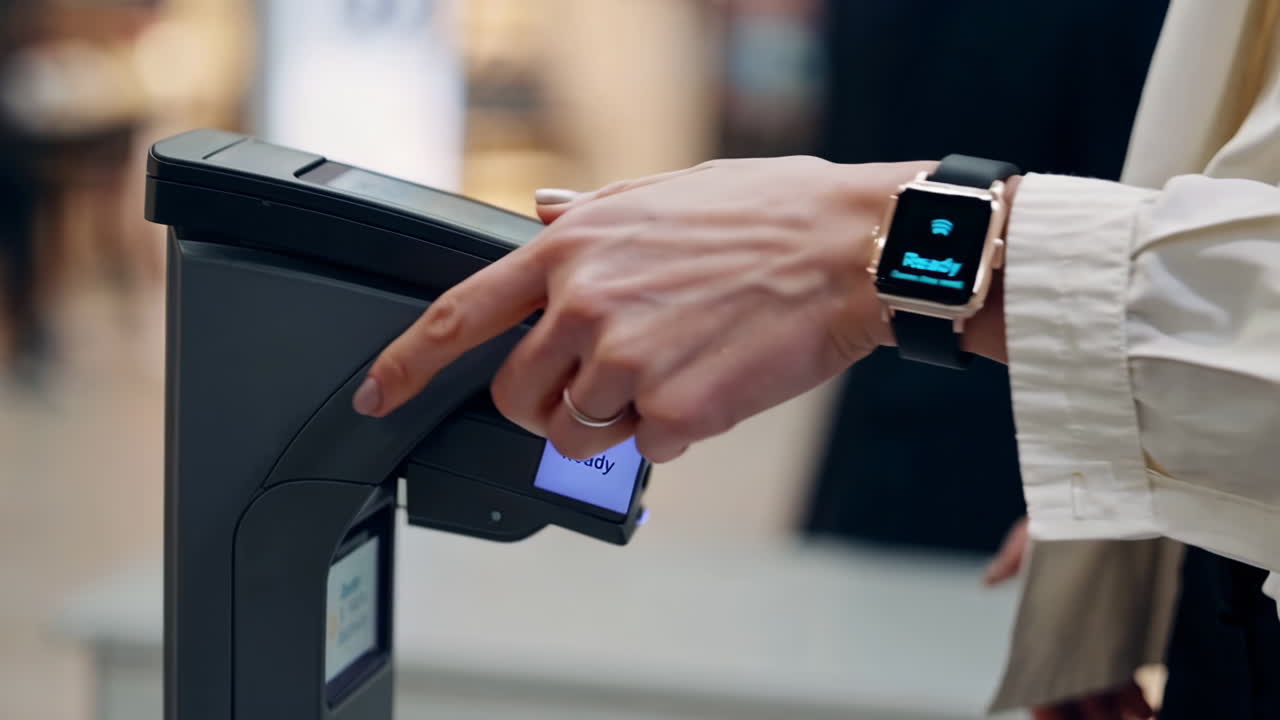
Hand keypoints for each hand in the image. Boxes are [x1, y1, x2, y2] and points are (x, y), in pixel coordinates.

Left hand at [354, 157, 932, 459]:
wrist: (848, 249)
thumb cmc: (767, 214)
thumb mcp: (662, 190)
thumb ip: (588, 213)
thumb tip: (539, 213)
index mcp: (572, 248)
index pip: (460, 313)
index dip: (407, 360)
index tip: (378, 392)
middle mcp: (585, 303)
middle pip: (515, 395)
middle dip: (548, 404)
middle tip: (600, 386)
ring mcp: (624, 359)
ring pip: (576, 434)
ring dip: (614, 422)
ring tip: (673, 373)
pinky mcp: (672, 409)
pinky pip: (645, 449)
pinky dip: (674, 430)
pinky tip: (713, 381)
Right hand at [983, 525, 1154, 718]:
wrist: (1114, 496)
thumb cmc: (1071, 511)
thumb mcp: (1036, 531)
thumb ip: (1014, 557)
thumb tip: (989, 579)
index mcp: (1051, 608)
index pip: (1044, 663)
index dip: (1043, 694)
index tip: (1042, 713)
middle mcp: (1079, 623)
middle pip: (1078, 681)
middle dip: (1081, 709)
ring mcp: (1109, 626)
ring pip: (1110, 682)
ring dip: (1115, 708)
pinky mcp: (1139, 622)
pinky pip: (1141, 667)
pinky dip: (1143, 692)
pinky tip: (1148, 710)